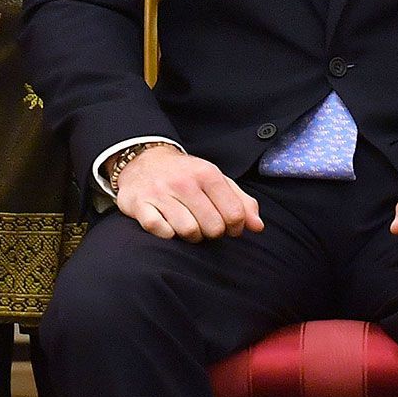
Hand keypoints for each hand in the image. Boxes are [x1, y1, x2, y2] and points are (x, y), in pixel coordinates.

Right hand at [113, 146, 262, 241]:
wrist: (143, 161)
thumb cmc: (186, 175)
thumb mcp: (216, 180)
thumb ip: (241, 202)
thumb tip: (258, 227)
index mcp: (207, 174)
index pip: (234, 214)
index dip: (236, 227)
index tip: (229, 227)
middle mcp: (184, 182)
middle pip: (213, 227)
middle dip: (213, 233)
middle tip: (207, 225)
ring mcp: (160, 193)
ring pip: (188, 231)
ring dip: (191, 236)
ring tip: (189, 226)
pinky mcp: (140, 205)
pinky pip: (160, 231)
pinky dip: (167, 234)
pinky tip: (168, 225)